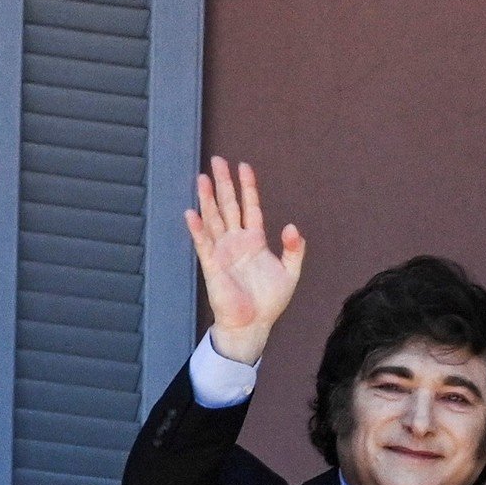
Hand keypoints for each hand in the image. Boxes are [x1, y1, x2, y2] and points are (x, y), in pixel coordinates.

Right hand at [185, 156, 305, 365]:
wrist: (253, 324)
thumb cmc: (270, 301)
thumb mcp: (290, 272)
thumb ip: (293, 249)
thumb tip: (292, 226)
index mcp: (255, 241)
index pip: (250, 207)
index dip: (248, 187)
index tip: (244, 166)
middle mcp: (236, 242)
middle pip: (228, 206)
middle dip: (223, 184)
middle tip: (217, 160)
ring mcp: (222, 251)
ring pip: (213, 219)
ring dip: (207, 199)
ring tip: (202, 177)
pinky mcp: (212, 265)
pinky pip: (203, 244)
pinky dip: (198, 229)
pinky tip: (192, 213)